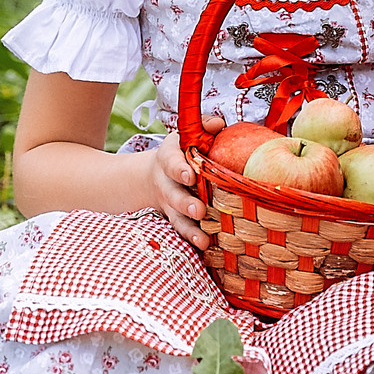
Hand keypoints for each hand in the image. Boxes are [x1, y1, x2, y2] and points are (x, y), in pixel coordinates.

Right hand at [147, 113, 222, 244]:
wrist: (155, 176)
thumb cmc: (182, 152)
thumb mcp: (187, 136)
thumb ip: (203, 128)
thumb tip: (219, 124)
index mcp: (169, 159)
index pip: (172, 163)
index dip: (180, 169)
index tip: (190, 175)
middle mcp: (166, 184)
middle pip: (173, 195)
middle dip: (186, 203)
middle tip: (199, 210)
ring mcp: (170, 205)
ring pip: (176, 219)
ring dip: (189, 230)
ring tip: (203, 240)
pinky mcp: (177, 220)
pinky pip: (182, 232)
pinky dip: (192, 241)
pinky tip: (205, 248)